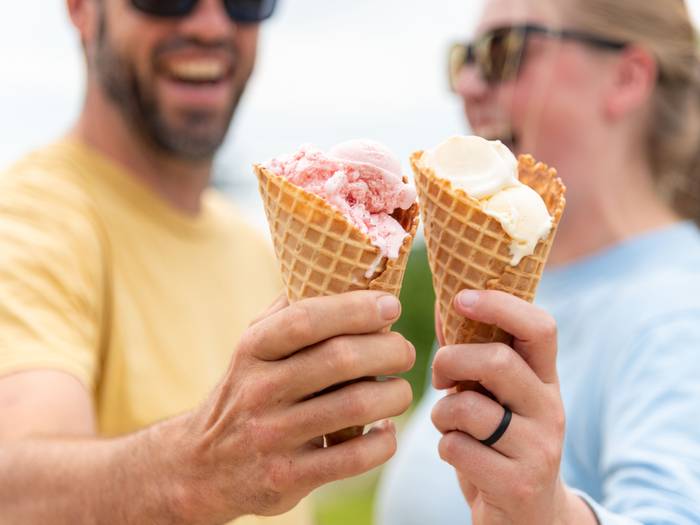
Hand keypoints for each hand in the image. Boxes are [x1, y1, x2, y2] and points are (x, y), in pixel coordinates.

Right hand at [170, 291, 414, 523]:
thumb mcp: (252, 347)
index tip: (390, 305)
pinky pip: (356, 457)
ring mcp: (273, 436)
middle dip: (389, 349)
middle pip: (341, 359)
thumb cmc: (245, 391)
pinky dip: (384, 441)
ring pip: (356, 406)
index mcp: (253, 350)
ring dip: (395, 394)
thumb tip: (346, 276)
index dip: (356, 308)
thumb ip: (290, 312)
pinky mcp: (289, 478)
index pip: (307, 318)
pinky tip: (385, 430)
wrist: (203, 466)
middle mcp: (259, 391)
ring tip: (399, 390)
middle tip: (403, 351)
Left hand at [431, 291, 593, 524]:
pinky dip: (445, 447)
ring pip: (469, 407)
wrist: (529, 517)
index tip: (460, 298)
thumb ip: (474, 356)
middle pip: (498, 362)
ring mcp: (538, 448)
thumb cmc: (500, 443)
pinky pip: (458, 448)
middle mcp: (549, 409)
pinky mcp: (518, 484)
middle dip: (451, 361)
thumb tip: (444, 304)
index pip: (540, 328)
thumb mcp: (496, 397)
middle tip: (439, 376)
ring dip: (442, 413)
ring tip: (450, 425)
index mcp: (545, 380)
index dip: (499, 305)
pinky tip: (459, 456)